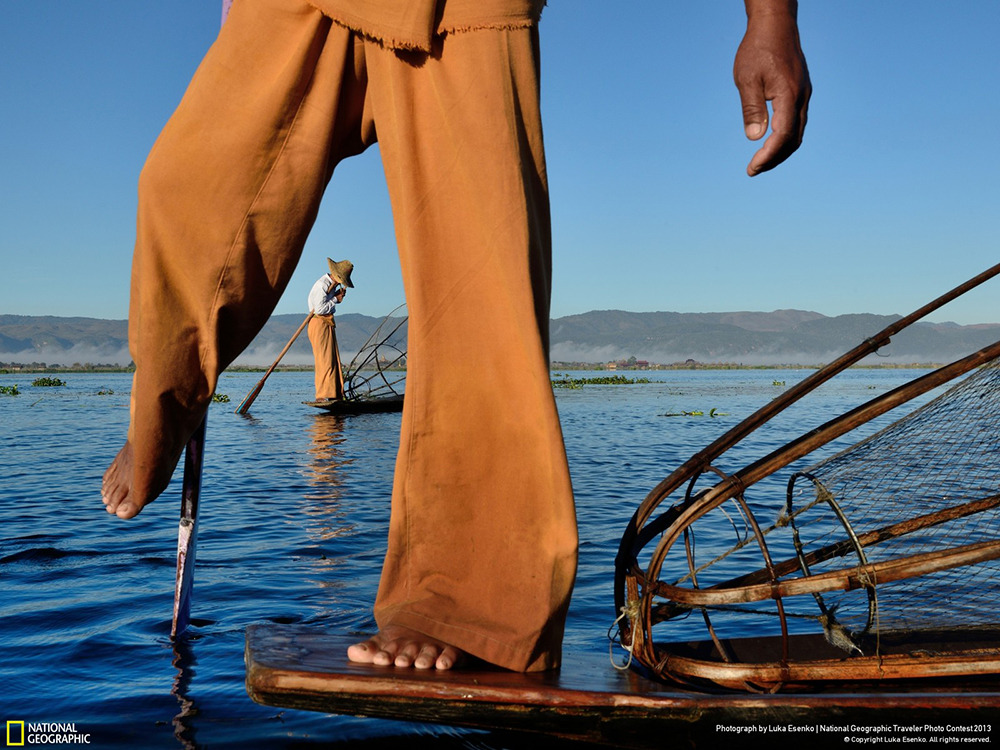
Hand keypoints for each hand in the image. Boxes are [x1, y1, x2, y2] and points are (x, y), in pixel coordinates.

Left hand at [734, 0, 810, 175]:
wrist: (775, 25)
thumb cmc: (757, 49)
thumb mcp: (747, 80)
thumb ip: (752, 109)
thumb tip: (755, 138)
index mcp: (789, 95)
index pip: (782, 136)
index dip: (768, 156)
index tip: (752, 168)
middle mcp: (802, 97)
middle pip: (793, 140)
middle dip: (774, 159)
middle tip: (754, 170)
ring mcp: (804, 95)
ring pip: (797, 132)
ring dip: (780, 151)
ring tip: (761, 162)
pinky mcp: (801, 92)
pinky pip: (797, 121)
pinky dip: (785, 137)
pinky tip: (771, 142)